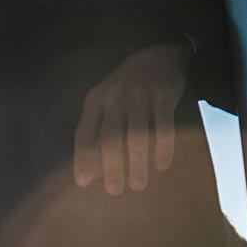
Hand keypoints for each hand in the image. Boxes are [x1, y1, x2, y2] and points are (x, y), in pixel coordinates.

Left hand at [74, 41, 191, 194]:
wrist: (159, 55)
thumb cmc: (127, 89)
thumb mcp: (106, 102)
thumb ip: (98, 130)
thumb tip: (94, 171)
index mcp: (95, 99)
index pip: (85, 132)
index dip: (83, 158)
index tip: (83, 182)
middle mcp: (115, 95)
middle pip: (110, 136)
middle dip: (111, 166)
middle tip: (114, 191)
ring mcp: (140, 93)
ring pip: (137, 133)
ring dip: (137, 162)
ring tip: (138, 185)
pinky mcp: (164, 93)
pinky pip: (163, 124)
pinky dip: (163, 146)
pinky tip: (162, 165)